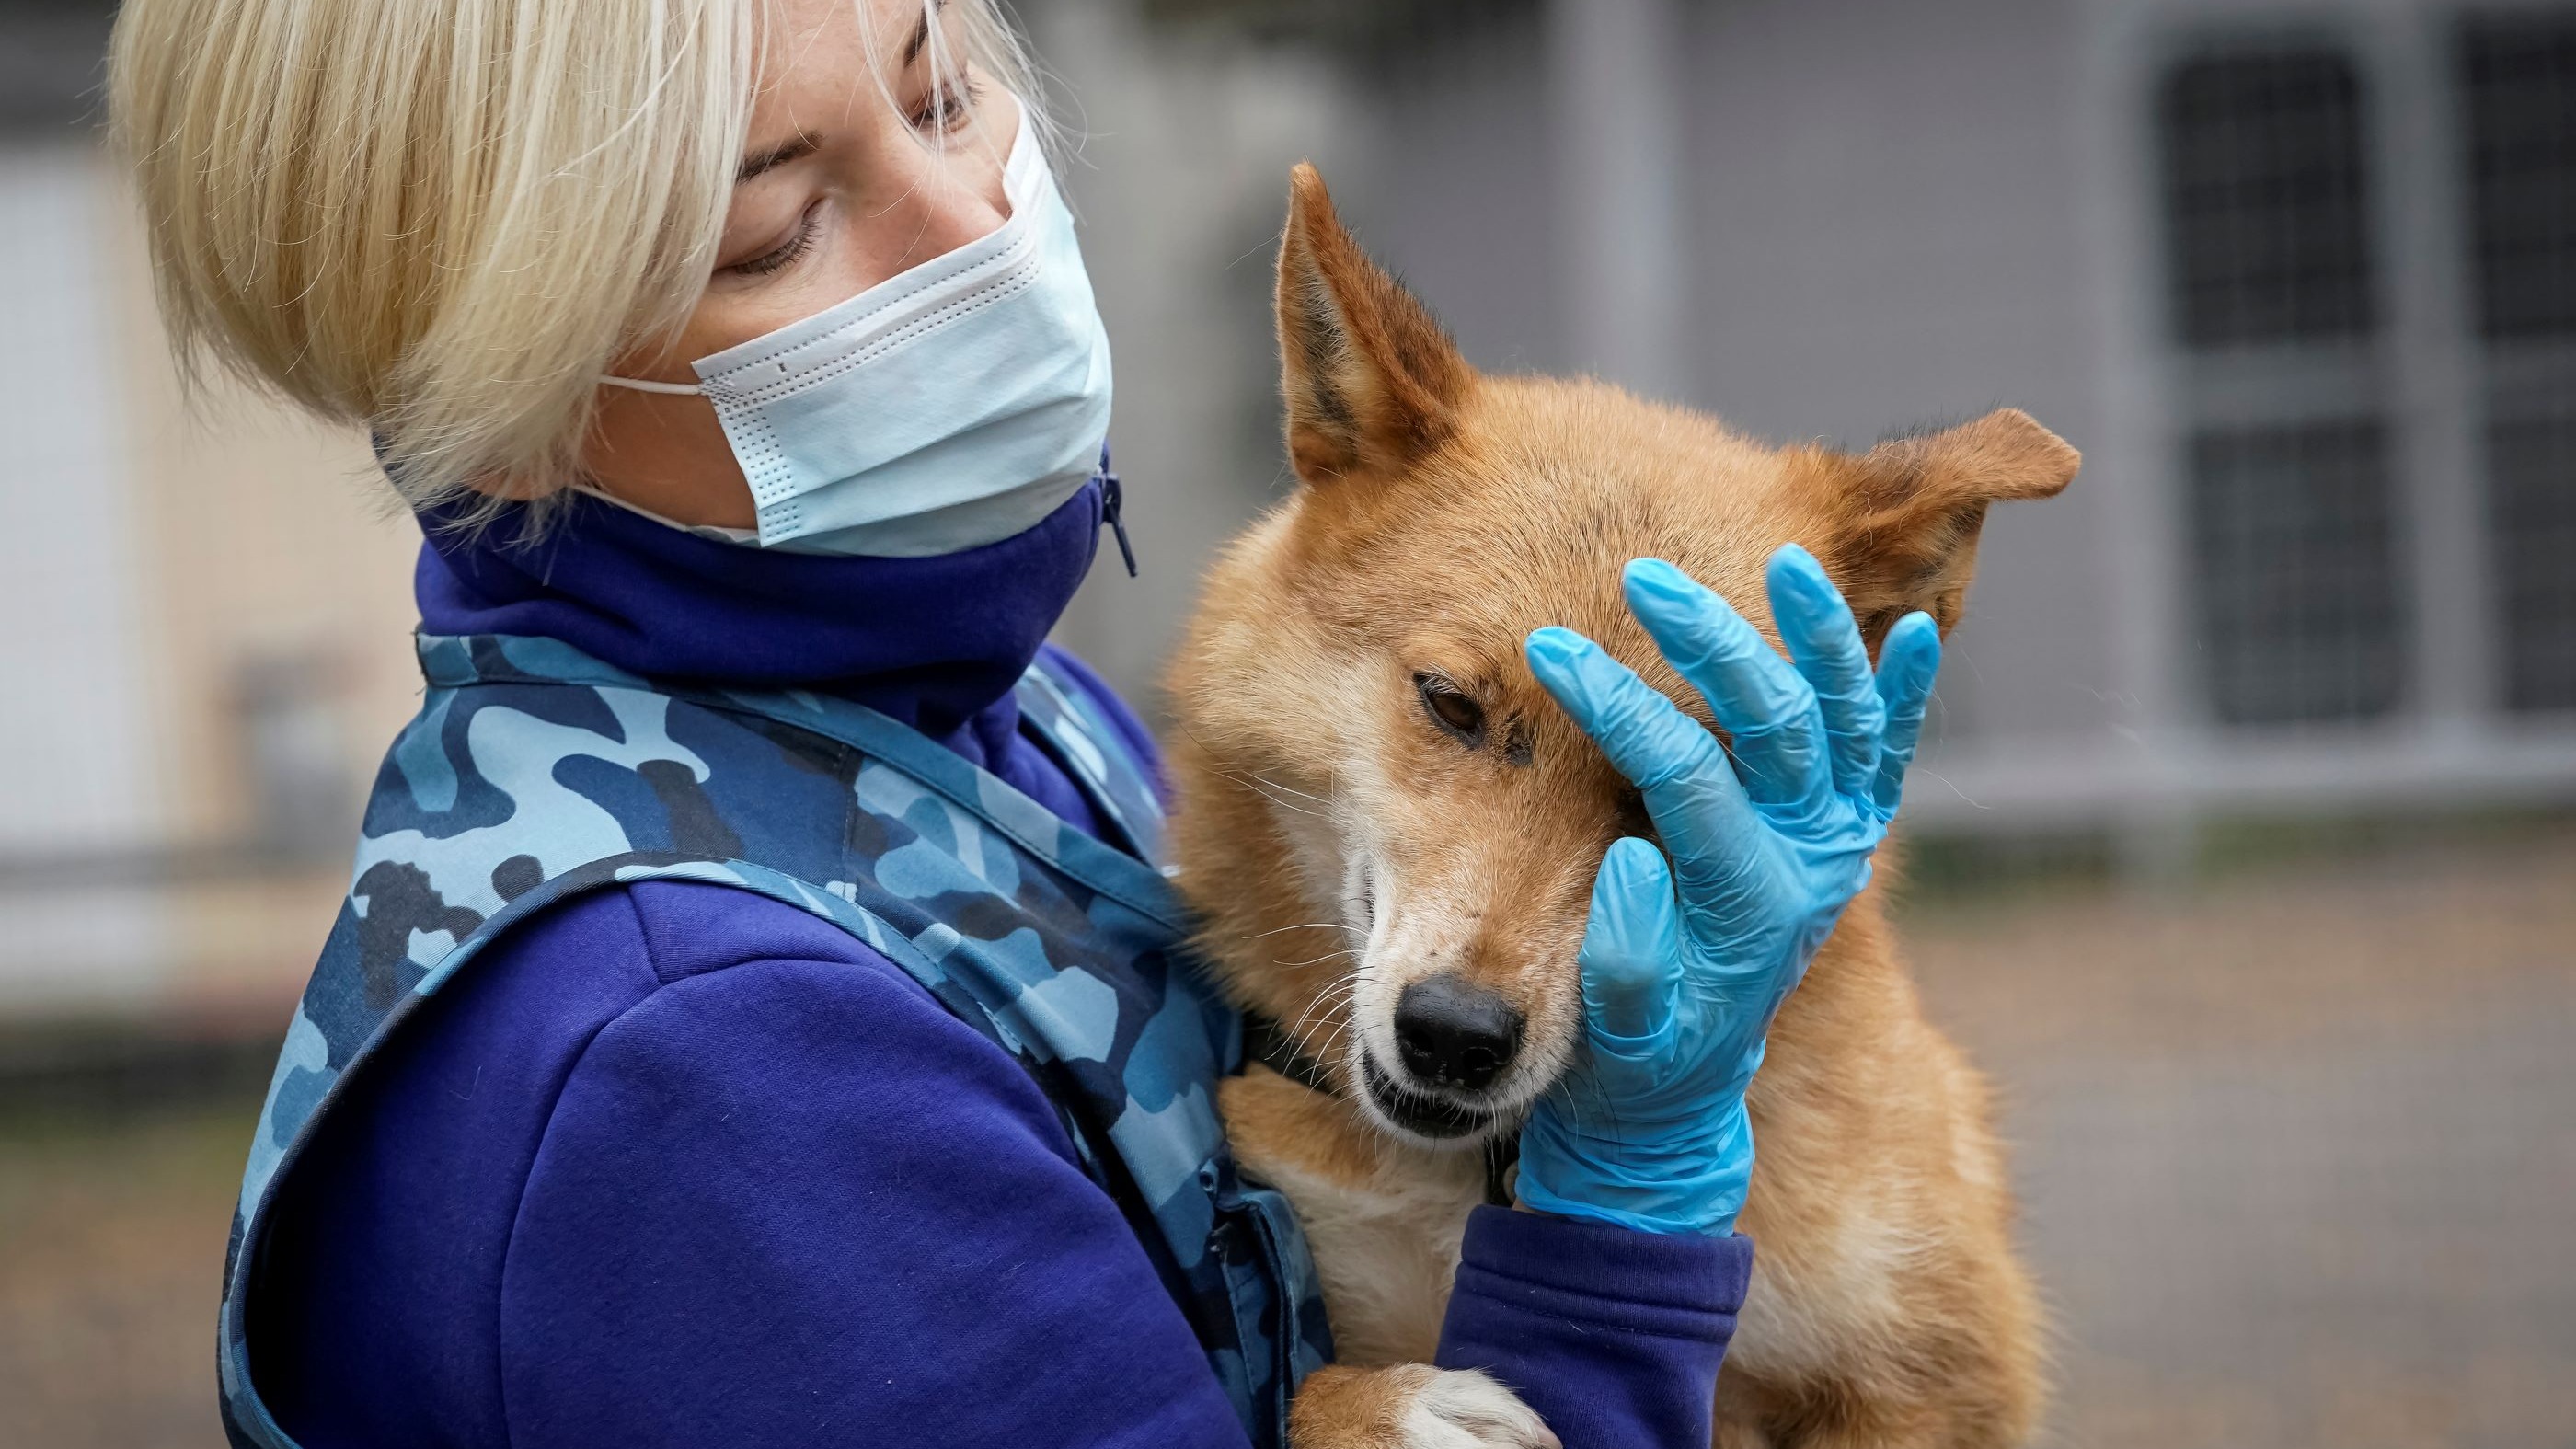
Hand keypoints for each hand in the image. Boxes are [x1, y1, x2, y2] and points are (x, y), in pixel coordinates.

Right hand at [1514, 545, 1940, 1235]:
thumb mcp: (1616, 1036)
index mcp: (1747, 905)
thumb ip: (1624, 962)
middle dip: (1711, 642)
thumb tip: (1629, 867)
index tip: (1548, 652)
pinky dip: (1904, 692)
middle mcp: (1811, 864)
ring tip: (1785, 558)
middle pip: (1777, 725)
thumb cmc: (1631, 1062)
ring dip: (1820, 636)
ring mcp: (1838, 845)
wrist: (1682, 1098)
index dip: (1617, 707)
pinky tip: (1916, 625)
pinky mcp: (1847, 837)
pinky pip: (1889, 754)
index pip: (1684, 775)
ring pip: (1848, 721)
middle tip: (1645, 577)